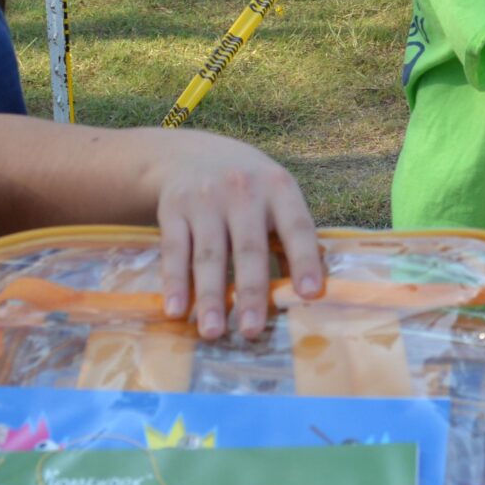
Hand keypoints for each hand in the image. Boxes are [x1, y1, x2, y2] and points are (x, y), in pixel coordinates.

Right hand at [147, 131, 325, 339]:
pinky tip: (176, 310)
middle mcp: (243, 191)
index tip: (311, 295)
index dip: (305, 261)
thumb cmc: (248, 187)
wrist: (191, 152)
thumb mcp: (275, 195)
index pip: (297, 227)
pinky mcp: (173, 209)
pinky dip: (174, 282)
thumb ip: (288, 236)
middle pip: (248, 248)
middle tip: (252, 331)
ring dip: (211, 297)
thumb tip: (309, 291)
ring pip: (209, 255)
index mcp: (278, 188)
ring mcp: (205, 199)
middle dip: (251, 292)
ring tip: (213, 332)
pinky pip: (174, 250)